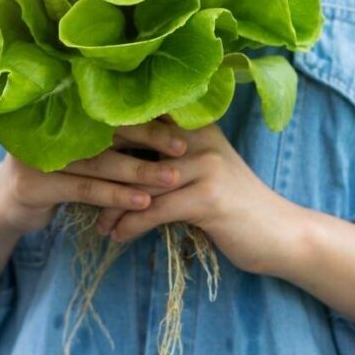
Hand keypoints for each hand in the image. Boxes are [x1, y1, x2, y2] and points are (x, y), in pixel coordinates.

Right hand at [0, 120, 188, 235]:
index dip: (146, 113)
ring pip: (100, 162)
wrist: (4, 206)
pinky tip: (142, 202)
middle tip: (182, 146)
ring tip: (171, 178)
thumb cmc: (57, 175)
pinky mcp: (34, 185)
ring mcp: (38, 154)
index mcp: (64, 111)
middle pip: (107, 130)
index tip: (180, 120)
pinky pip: (85, 189)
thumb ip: (111, 139)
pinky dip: (116, 196)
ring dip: (139, 171)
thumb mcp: (81, 153)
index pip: (111, 107)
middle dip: (149, 138)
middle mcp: (49, 126)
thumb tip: (167, 126)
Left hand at [95, 123, 308, 276]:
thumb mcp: (207, 171)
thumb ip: (174, 157)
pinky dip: (130, 226)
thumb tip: (126, 157)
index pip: (144, 117)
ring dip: (112, 206)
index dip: (109, 130)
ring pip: (141, 183)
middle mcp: (200, 139)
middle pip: (136, 143)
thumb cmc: (237, 206)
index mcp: (198, 125)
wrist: (281, 234)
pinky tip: (116, 237)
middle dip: (101, 165)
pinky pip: (154, 211)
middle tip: (73, 184)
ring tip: (95, 223)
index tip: (78, 149)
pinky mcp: (207, 199)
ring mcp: (205, 167)